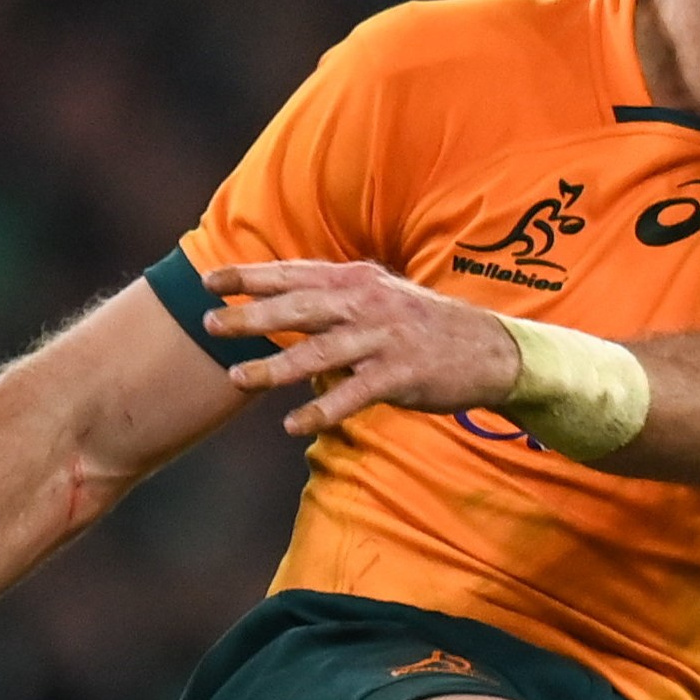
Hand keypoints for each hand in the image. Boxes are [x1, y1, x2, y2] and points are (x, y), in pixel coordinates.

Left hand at [198, 260, 521, 436]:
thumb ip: (333, 302)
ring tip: (237, 378)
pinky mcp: (401, 374)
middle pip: (300, 309)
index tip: (210, 281)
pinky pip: (354, 394)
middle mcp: (369, 304)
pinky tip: (292, 424)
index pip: (296, 275)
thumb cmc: (423, 327)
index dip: (252, 276)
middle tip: (208, 324)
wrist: (490, 350)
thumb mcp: (379, 298)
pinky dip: (322, 410)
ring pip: (321, 353)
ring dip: (275, 366)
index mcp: (359, 282)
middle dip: (252, 316)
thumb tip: (278, 309)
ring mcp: (385, 339)